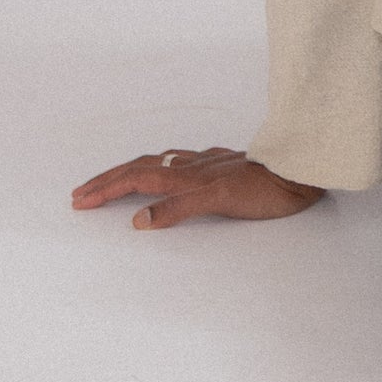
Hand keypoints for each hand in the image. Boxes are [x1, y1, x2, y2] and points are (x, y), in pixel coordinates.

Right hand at [70, 144, 323, 229]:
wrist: (302, 171)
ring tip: (108, 180)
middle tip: (80, 192)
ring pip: (157, 163)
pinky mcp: (221, 166)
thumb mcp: (222, 202)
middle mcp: (192, 165)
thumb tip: (137, 219)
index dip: (106, 189)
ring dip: (128, 172)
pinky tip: (164, 169)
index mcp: (187, 174)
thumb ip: (178, 209)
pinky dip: (158, 167)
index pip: (136, 178)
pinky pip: (178, 162)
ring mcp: (206, 163)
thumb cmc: (267, 191)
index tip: (79, 200)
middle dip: (107, 180)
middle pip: (140, 168)